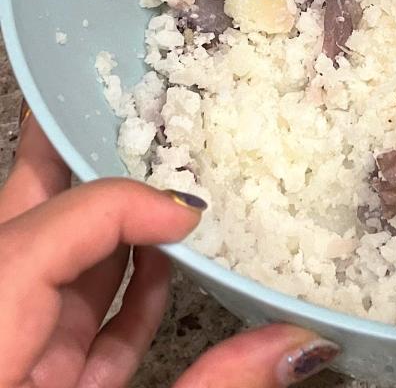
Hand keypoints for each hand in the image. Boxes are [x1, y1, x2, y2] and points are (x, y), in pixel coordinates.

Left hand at [1, 103, 338, 387]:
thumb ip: (213, 383)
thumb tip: (300, 343)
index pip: (50, 235)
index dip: (126, 206)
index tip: (193, 212)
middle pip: (26, 219)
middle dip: (73, 155)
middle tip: (123, 102)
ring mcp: (9, 358)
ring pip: (52, 264)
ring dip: (114, 225)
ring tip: (166, 175)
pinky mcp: (35, 382)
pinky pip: (78, 321)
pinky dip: (124, 291)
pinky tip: (170, 267)